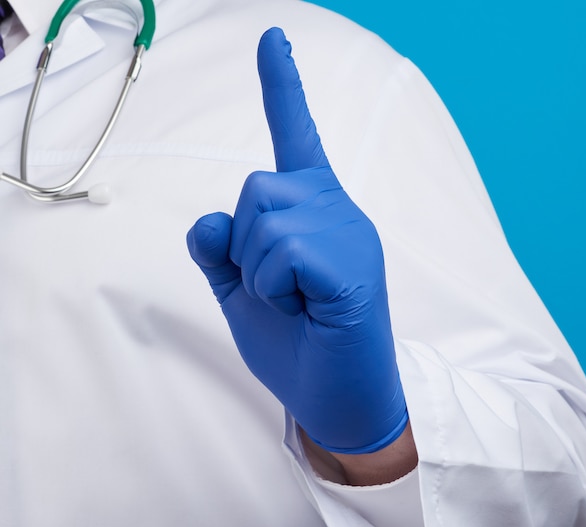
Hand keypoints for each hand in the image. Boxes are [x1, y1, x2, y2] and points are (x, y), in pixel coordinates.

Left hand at [187, 27, 407, 454]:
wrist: (339, 401)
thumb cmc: (299, 349)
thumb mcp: (246, 298)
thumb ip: (222, 255)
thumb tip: (205, 218)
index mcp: (316, 213)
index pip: (296, 138)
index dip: (282, 88)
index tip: (272, 39)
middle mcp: (339, 210)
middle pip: (255, 185)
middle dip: (246, 245)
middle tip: (280, 291)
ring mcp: (350, 233)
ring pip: (264, 213)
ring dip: (260, 270)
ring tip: (295, 303)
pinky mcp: (353, 264)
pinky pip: (283, 250)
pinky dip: (274, 287)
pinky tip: (305, 308)